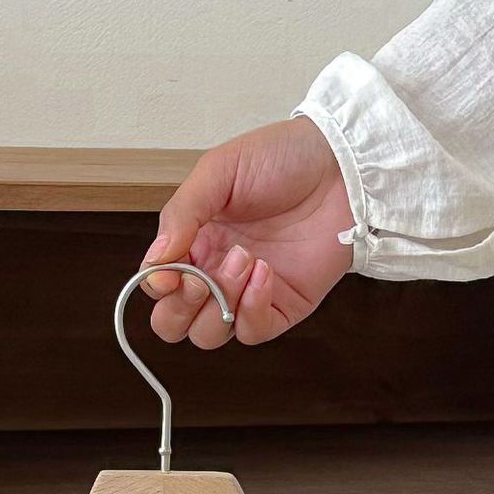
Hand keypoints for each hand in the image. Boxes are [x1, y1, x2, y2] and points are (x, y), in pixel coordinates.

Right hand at [141, 117, 353, 348]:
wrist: (339, 164)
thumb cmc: (281, 159)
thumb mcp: (218, 172)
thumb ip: (181, 214)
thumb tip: (154, 260)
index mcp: (194, 241)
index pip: (158, 286)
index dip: (157, 287)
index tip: (170, 272)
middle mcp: (215, 272)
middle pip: (175, 324)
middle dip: (179, 309)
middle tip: (198, 279)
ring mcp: (247, 294)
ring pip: (210, 334)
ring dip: (218, 303)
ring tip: (244, 258)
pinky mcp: (282, 307)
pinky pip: (253, 332)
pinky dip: (252, 309)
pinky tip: (265, 272)